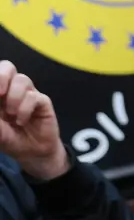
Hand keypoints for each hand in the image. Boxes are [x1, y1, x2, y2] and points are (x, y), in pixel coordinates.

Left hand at [0, 60, 68, 179]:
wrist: (31, 153)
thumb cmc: (9, 139)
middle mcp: (12, 90)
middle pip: (8, 66)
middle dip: (2, 77)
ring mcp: (28, 94)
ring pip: (22, 79)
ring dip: (14, 98)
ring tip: (11, 114)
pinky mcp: (43, 102)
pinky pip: (34, 97)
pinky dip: (25, 109)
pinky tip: (22, 120)